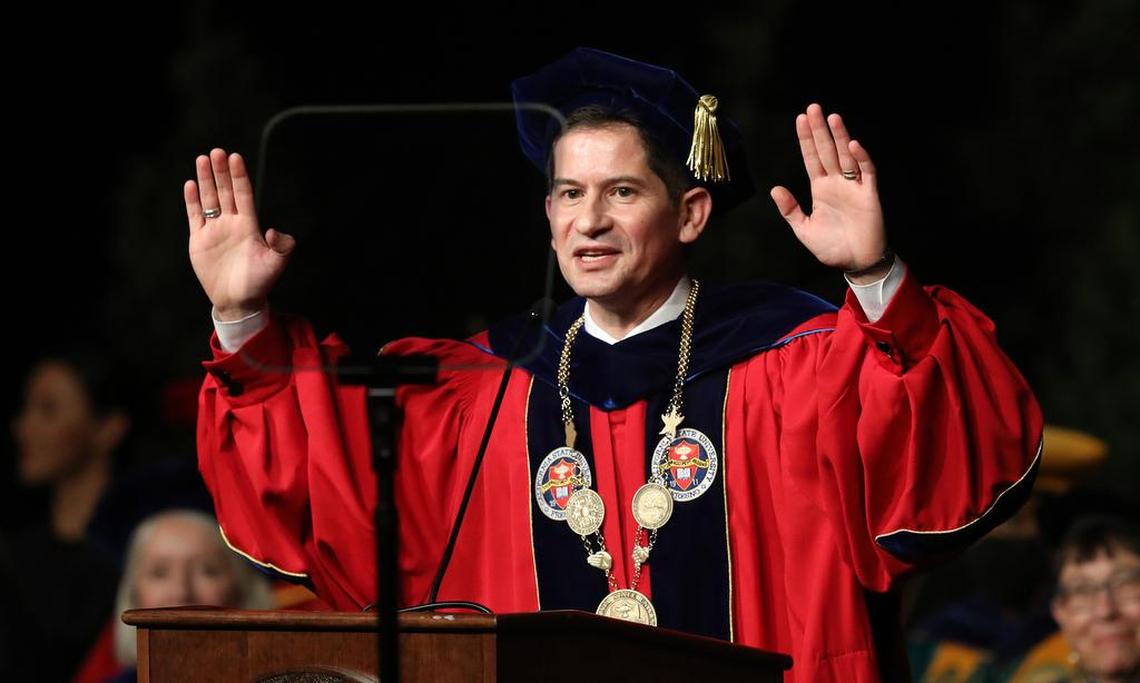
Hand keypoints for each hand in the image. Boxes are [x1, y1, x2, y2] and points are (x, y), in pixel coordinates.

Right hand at [185, 148, 294, 319]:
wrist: (238, 300)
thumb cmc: (259, 282)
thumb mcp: (276, 264)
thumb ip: (281, 246)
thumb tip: (273, 230)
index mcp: (249, 225)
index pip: (244, 194)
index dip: (239, 176)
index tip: (235, 157)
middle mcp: (232, 223)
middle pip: (226, 191)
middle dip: (221, 172)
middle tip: (217, 152)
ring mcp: (215, 229)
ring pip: (210, 199)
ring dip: (206, 180)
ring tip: (202, 159)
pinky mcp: (199, 239)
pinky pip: (195, 215)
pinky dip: (192, 201)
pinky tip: (190, 185)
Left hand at [770, 104, 886, 276]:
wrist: (855, 262)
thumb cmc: (831, 247)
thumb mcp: (804, 229)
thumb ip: (790, 209)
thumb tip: (775, 188)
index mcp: (820, 188)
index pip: (811, 158)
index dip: (806, 139)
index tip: (800, 119)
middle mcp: (836, 183)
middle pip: (827, 150)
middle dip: (820, 130)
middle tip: (813, 108)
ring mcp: (854, 186)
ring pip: (846, 156)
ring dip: (840, 137)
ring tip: (832, 118)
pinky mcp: (869, 194)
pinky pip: (866, 172)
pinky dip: (860, 158)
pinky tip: (852, 144)